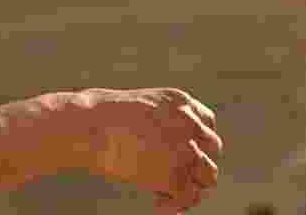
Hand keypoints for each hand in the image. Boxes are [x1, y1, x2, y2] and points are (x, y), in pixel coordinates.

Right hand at [78, 87, 221, 212]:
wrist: (93, 125)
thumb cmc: (103, 116)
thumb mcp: (140, 109)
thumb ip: (161, 125)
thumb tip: (163, 153)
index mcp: (182, 102)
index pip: (208, 123)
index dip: (198, 141)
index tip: (183, 153)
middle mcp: (190, 123)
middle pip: (213, 149)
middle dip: (196, 164)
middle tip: (174, 176)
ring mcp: (186, 150)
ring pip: (208, 176)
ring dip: (191, 186)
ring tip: (167, 194)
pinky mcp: (175, 175)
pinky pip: (189, 197)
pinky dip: (176, 205)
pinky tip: (156, 205)